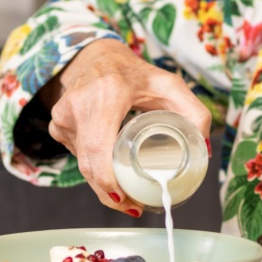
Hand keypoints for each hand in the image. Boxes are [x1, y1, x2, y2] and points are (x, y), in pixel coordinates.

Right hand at [40, 39, 211, 215]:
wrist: (96, 56)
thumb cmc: (134, 73)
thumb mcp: (169, 85)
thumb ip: (194, 112)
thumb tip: (204, 148)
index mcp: (107, 94)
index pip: (99, 148)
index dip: (108, 181)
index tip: (126, 199)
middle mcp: (79, 104)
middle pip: (89, 165)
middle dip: (110, 193)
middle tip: (133, 205)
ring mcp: (63, 116)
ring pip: (82, 163)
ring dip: (102, 181)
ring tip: (125, 189)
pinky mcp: (57, 124)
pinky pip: (76, 155)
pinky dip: (93, 165)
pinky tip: (108, 165)